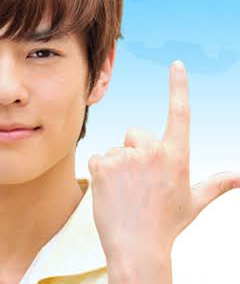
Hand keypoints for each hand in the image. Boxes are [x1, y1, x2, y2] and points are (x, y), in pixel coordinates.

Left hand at [88, 60, 239, 264]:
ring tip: (125, 191)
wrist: (137, 249)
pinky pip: (98, 157)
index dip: (178, 87)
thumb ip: (216, 184)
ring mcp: (125, 157)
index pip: (180, 113)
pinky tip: (110, 191)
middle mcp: (152, 152)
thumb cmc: (166, 224)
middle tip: (139, 180)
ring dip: (118, 165)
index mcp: (176, 156)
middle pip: (135, 134)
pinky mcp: (101, 165)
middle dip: (136, 151)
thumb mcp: (193, 202)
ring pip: (116, 149)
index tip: (177, 65)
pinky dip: (101, 171)